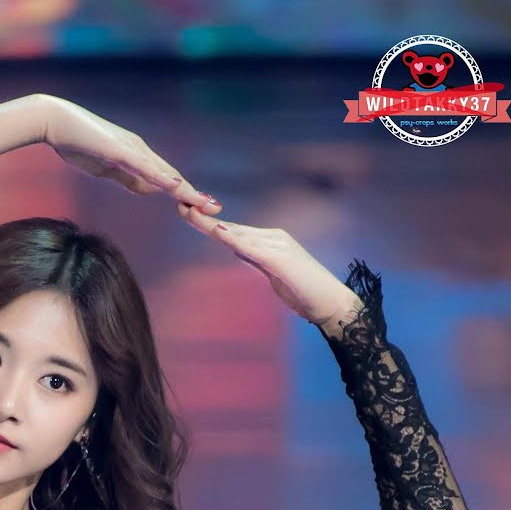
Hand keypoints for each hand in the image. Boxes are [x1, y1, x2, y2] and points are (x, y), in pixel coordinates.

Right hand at [41, 96, 222, 214]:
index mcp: (136, 157)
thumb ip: (127, 178)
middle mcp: (139, 151)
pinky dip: (161, 177)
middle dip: (193, 194)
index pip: (165, 180)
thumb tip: (147, 190)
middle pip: (171, 176)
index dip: (184, 194)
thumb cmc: (77, 143)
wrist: (55, 121)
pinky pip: (144, 167)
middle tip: (215, 207)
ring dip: (184, 188)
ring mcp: (131, 149)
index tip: (201, 207)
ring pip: (163, 173)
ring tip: (204, 201)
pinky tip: (175, 185)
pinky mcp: (119, 150)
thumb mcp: (107, 169)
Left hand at [177, 204, 363, 328]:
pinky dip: (237, 241)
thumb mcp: (273, 275)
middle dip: (205, 219)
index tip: (188, 216)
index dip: (210, 224)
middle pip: (232, 228)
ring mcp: (278, 246)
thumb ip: (256, 261)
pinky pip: (254, 249)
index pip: (234, 232)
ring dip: (213, 224)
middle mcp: (273, 238)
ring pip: (239, 234)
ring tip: (191, 213)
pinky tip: (221, 233)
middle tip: (180, 206)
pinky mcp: (282, 259)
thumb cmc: (304, 292)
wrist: (331, 303)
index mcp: (269, 242)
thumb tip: (238, 251)